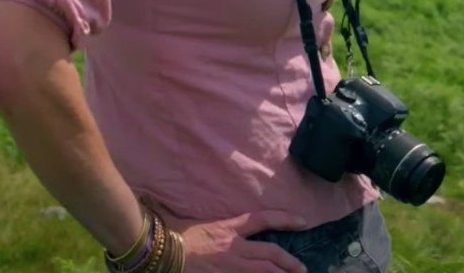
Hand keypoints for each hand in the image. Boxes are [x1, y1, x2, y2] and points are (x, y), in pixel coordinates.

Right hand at [171, 210, 309, 272]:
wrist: (160, 255)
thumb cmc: (171, 236)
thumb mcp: (189, 220)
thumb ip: (202, 218)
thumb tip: (177, 197)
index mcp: (228, 229)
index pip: (263, 219)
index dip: (285, 219)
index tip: (304, 221)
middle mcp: (234, 249)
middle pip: (270, 254)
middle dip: (289, 262)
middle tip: (302, 269)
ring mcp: (230, 268)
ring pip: (264, 272)